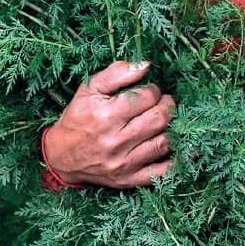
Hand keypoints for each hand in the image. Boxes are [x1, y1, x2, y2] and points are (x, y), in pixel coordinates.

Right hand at [42, 60, 173, 188]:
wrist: (61, 156)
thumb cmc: (77, 119)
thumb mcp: (88, 90)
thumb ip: (116, 74)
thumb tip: (145, 65)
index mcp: (105, 115)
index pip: (146, 97)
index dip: (154, 90)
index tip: (150, 91)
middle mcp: (115, 141)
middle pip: (159, 119)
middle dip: (168, 106)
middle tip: (164, 103)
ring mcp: (124, 163)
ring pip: (163, 144)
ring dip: (173, 129)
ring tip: (168, 121)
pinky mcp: (129, 180)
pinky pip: (161, 174)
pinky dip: (177, 162)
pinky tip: (184, 149)